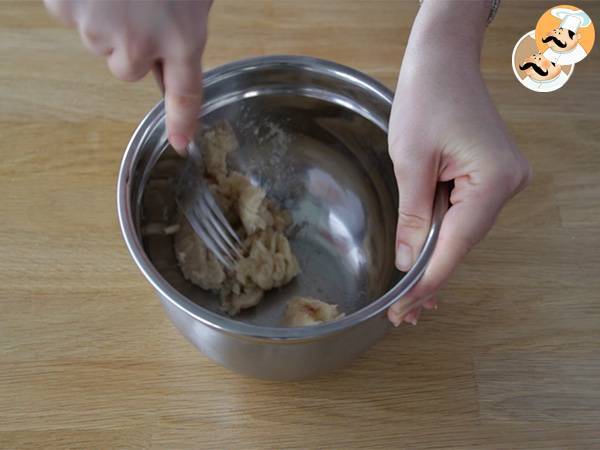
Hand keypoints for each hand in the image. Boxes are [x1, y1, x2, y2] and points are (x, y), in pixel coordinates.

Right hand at [44, 0, 211, 152]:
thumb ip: (183, 27)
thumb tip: (168, 61)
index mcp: (182, 36)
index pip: (186, 93)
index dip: (183, 121)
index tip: (182, 144)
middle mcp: (140, 43)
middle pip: (128, 68)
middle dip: (131, 44)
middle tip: (137, 5)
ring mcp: (98, 28)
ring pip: (99, 41)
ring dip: (106, 18)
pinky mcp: (65, 8)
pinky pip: (72, 16)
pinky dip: (80, 0)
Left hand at [387, 1, 530, 325]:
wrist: (441, 61)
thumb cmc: (426, 99)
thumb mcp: (410, 162)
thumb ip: (413, 217)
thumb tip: (411, 262)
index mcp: (494, 180)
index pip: (457, 244)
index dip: (429, 280)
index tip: (407, 309)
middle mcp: (507, 184)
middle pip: (463, 242)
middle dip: (431, 276)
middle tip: (405, 314)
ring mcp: (501, 179)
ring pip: (461, 231)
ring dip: (435, 259)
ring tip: (411, 298)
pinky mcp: (487, 174)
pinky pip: (462, 213)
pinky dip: (441, 234)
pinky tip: (425, 259)